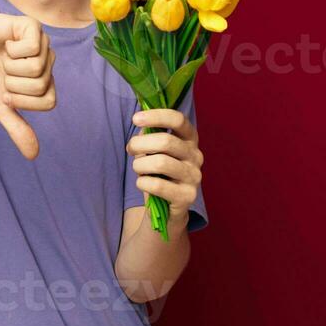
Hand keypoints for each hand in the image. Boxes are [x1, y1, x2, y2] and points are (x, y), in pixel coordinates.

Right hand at [0, 7, 55, 160]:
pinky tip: (6, 44)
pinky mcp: (32, 27)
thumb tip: (34, 156)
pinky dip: (11, 50)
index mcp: (44, 81)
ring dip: (10, 67)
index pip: (48, 102)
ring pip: (36, 68)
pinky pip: (31, 47)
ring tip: (3, 58)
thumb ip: (17, 128)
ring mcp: (43, 43)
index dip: (23, 101)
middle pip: (41, 86)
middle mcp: (48, 62)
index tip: (6, 93)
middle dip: (13, 84)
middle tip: (3, 73)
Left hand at [125, 108, 202, 228]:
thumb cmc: (159, 173)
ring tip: (138, 169)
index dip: (157, 116)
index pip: (178, 120)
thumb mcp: (154, 151)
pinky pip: (158, 185)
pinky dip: (142, 183)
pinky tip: (142, 183)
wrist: (167, 209)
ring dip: (140, 165)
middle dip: (140, 143)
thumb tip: (141, 124)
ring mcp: (194, 177)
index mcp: (190, 139)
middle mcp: (196, 156)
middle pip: (166, 141)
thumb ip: (149, 135)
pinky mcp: (187, 196)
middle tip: (130, 149)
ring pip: (161, 163)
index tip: (135, 118)